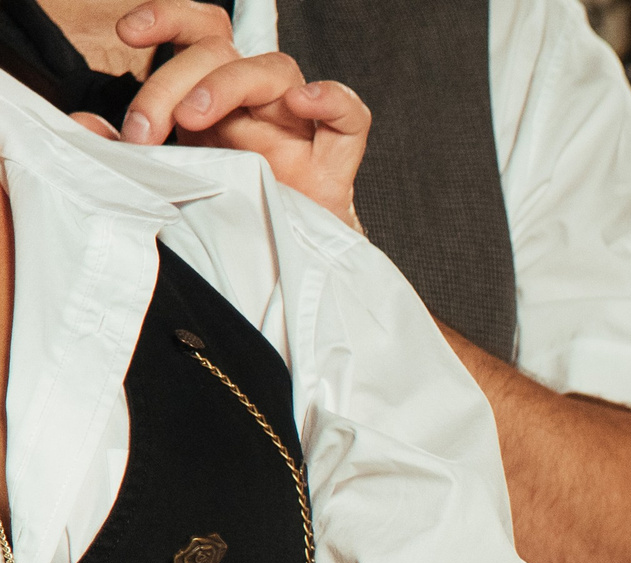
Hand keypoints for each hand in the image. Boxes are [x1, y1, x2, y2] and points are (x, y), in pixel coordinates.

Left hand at [69, 2, 369, 227]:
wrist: (279, 273)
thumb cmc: (226, 217)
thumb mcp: (166, 177)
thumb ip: (129, 148)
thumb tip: (83, 128)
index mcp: (218, 98)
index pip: (201, 33)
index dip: (168, 19)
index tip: (130, 33)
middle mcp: (258, 103)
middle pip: (223, 52)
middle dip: (172, 82)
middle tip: (143, 129)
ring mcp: (297, 130)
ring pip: (274, 70)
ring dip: (227, 86)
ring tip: (194, 122)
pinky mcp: (333, 164)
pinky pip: (351, 118)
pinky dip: (332, 100)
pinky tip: (306, 102)